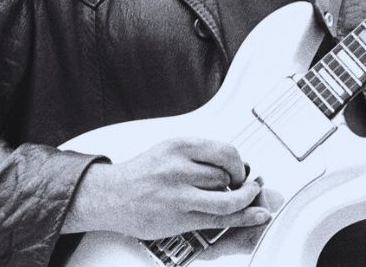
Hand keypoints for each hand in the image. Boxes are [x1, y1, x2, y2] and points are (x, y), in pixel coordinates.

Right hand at [64, 137, 270, 238]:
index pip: (226, 151)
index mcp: (179, 146)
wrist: (109, 196)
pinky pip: (219, 219)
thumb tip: (238, 163)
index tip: (240, 170)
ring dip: (241, 200)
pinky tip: (255, 215)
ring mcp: (178, 195)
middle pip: (227, 174)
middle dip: (238, 182)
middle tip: (239, 187)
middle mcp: (178, 168)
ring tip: (242, 199)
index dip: (239, 163)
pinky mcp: (178, 219)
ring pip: (227, 198)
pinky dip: (242, 218)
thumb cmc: (142, 175)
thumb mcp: (170, 151)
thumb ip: (200, 155)